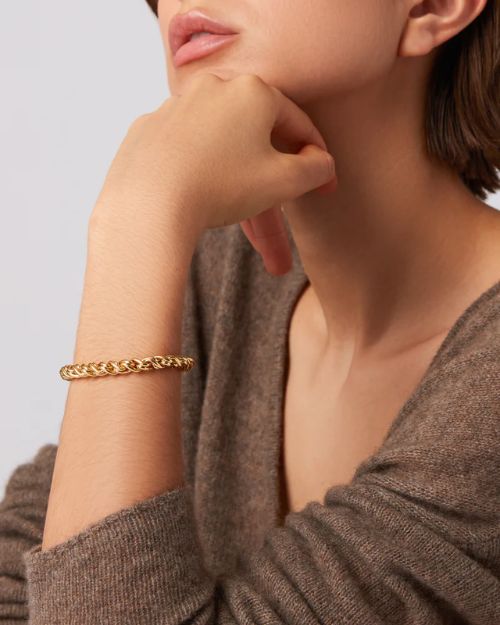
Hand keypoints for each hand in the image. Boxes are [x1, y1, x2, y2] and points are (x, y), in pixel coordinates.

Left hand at [92, 72, 336, 273]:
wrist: (148, 204)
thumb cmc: (221, 188)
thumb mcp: (284, 182)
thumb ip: (314, 170)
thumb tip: (321, 163)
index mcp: (253, 91)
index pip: (298, 123)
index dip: (316, 158)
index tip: (324, 185)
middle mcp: (213, 88)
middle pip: (256, 136)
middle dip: (273, 178)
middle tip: (282, 206)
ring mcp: (175, 107)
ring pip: (220, 145)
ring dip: (237, 177)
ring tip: (243, 216)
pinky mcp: (148, 130)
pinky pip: (186, 151)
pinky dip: (200, 172)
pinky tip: (203, 197)